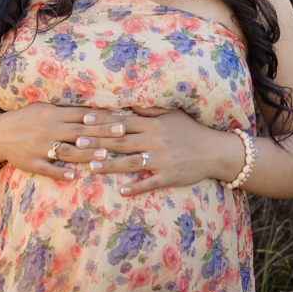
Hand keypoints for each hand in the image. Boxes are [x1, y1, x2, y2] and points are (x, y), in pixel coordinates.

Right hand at [0, 103, 133, 181]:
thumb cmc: (26, 119)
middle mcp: (48, 129)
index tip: (120, 117)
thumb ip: (66, 112)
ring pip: (66, 150)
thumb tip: (92, 112)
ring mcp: (40, 146)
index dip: (102, 116)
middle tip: (122, 133)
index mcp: (53, 114)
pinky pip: (48, 168)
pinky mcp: (32, 162)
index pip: (82, 115)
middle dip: (102, 132)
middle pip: (79, 131)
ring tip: (104, 154)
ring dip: (86, 152)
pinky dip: (61, 172)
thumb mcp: (44, 109)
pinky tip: (75, 175)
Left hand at [86, 105, 244, 195]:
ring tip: (91, 167)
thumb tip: (130, 100)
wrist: (215, 151)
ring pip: (131, 162)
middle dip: (98, 142)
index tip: (84, 120)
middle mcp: (155, 140)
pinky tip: (122, 190)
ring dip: (110, 165)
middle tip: (77, 143)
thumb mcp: (172, 115)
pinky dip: (136, 187)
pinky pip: (150, 183)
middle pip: (121, 141)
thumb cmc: (190, 131)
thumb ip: (150, 109)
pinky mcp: (170, 176)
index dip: (103, 121)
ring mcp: (162, 159)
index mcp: (153, 124)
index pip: (123, 121)